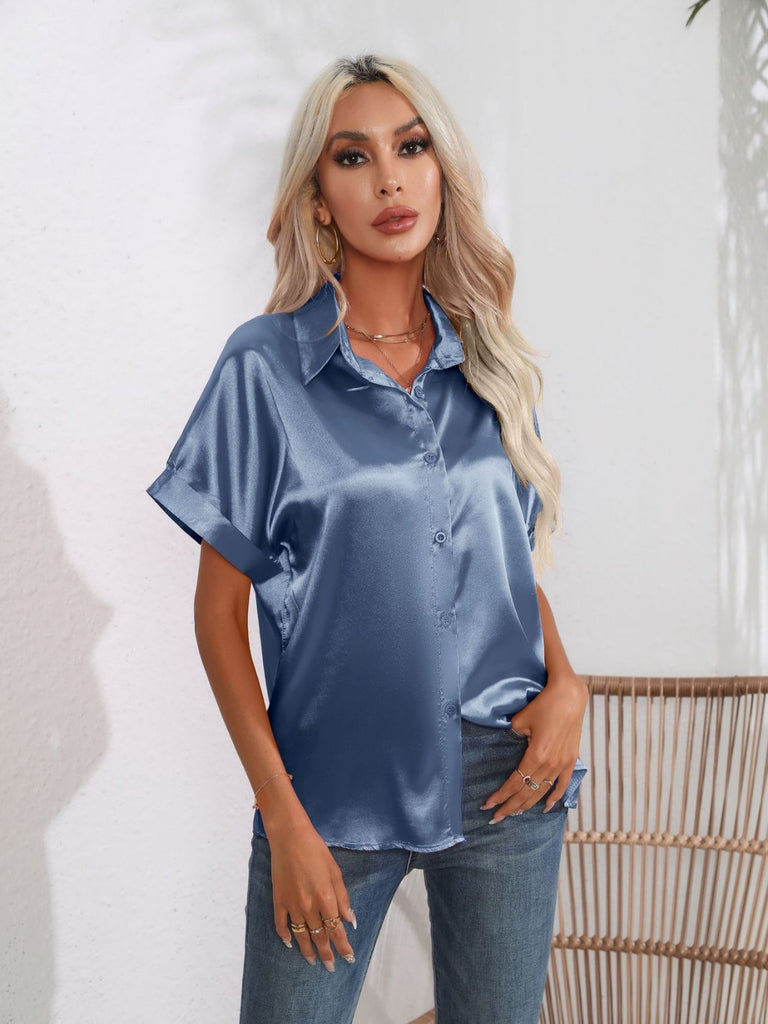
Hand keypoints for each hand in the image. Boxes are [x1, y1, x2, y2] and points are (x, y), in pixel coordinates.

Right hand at [269, 824, 357, 970]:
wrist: (290, 837)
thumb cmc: (316, 850)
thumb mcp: (335, 871)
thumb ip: (343, 897)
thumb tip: (350, 919)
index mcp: (326, 898)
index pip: (337, 930)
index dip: (343, 946)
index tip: (349, 957)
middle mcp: (309, 906)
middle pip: (319, 937)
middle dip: (327, 954)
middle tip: (331, 966)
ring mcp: (292, 904)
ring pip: (301, 936)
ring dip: (308, 951)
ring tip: (312, 961)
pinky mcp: (279, 900)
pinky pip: (281, 925)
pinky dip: (285, 936)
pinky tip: (289, 944)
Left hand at [480, 671, 587, 820]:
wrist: (569, 696)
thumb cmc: (542, 704)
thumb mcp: (519, 721)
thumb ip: (510, 739)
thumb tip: (504, 748)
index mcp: (536, 756)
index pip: (514, 783)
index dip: (500, 796)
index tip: (487, 806)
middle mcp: (550, 765)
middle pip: (527, 793)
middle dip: (510, 807)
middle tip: (495, 818)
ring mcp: (563, 764)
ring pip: (542, 792)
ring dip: (527, 804)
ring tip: (514, 814)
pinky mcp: (571, 760)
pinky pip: (563, 785)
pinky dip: (554, 798)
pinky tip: (546, 808)